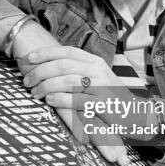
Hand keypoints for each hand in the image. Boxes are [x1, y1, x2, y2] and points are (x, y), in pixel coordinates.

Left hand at [21, 46, 157, 139]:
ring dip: (46, 86)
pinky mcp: (103, 105)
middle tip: (27, 81)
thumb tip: (49, 68)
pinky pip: (77, 99)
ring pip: (67, 80)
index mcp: (95, 61)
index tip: (28, 59)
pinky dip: (60, 99)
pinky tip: (50, 101)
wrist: (137, 115)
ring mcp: (101, 87)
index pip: (67, 51)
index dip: (45, 53)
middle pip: (63, 65)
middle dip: (40, 72)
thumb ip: (78, 71)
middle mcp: (98, 70)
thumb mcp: (97, 78)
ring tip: (35, 93)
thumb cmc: (111, 97)